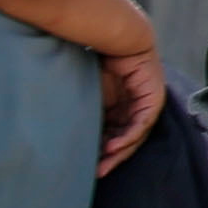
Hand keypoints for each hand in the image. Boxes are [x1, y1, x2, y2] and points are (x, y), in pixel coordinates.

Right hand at [91, 43, 165, 174]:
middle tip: (97, 173)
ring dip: (120, 151)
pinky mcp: (153, 99)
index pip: (111, 134)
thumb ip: (81, 110)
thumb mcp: (86, 92)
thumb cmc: (95, 60)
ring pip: (134, 135)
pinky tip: (115, 147)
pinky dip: (129, 136)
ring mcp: (145, 104)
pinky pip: (142, 123)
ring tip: (105, 164)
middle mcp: (133, 107)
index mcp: (117, 106)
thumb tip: (55, 130)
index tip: (86, 165)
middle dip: (111, 158)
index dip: (99, 150)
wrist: (116, 35)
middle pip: (124, 139)